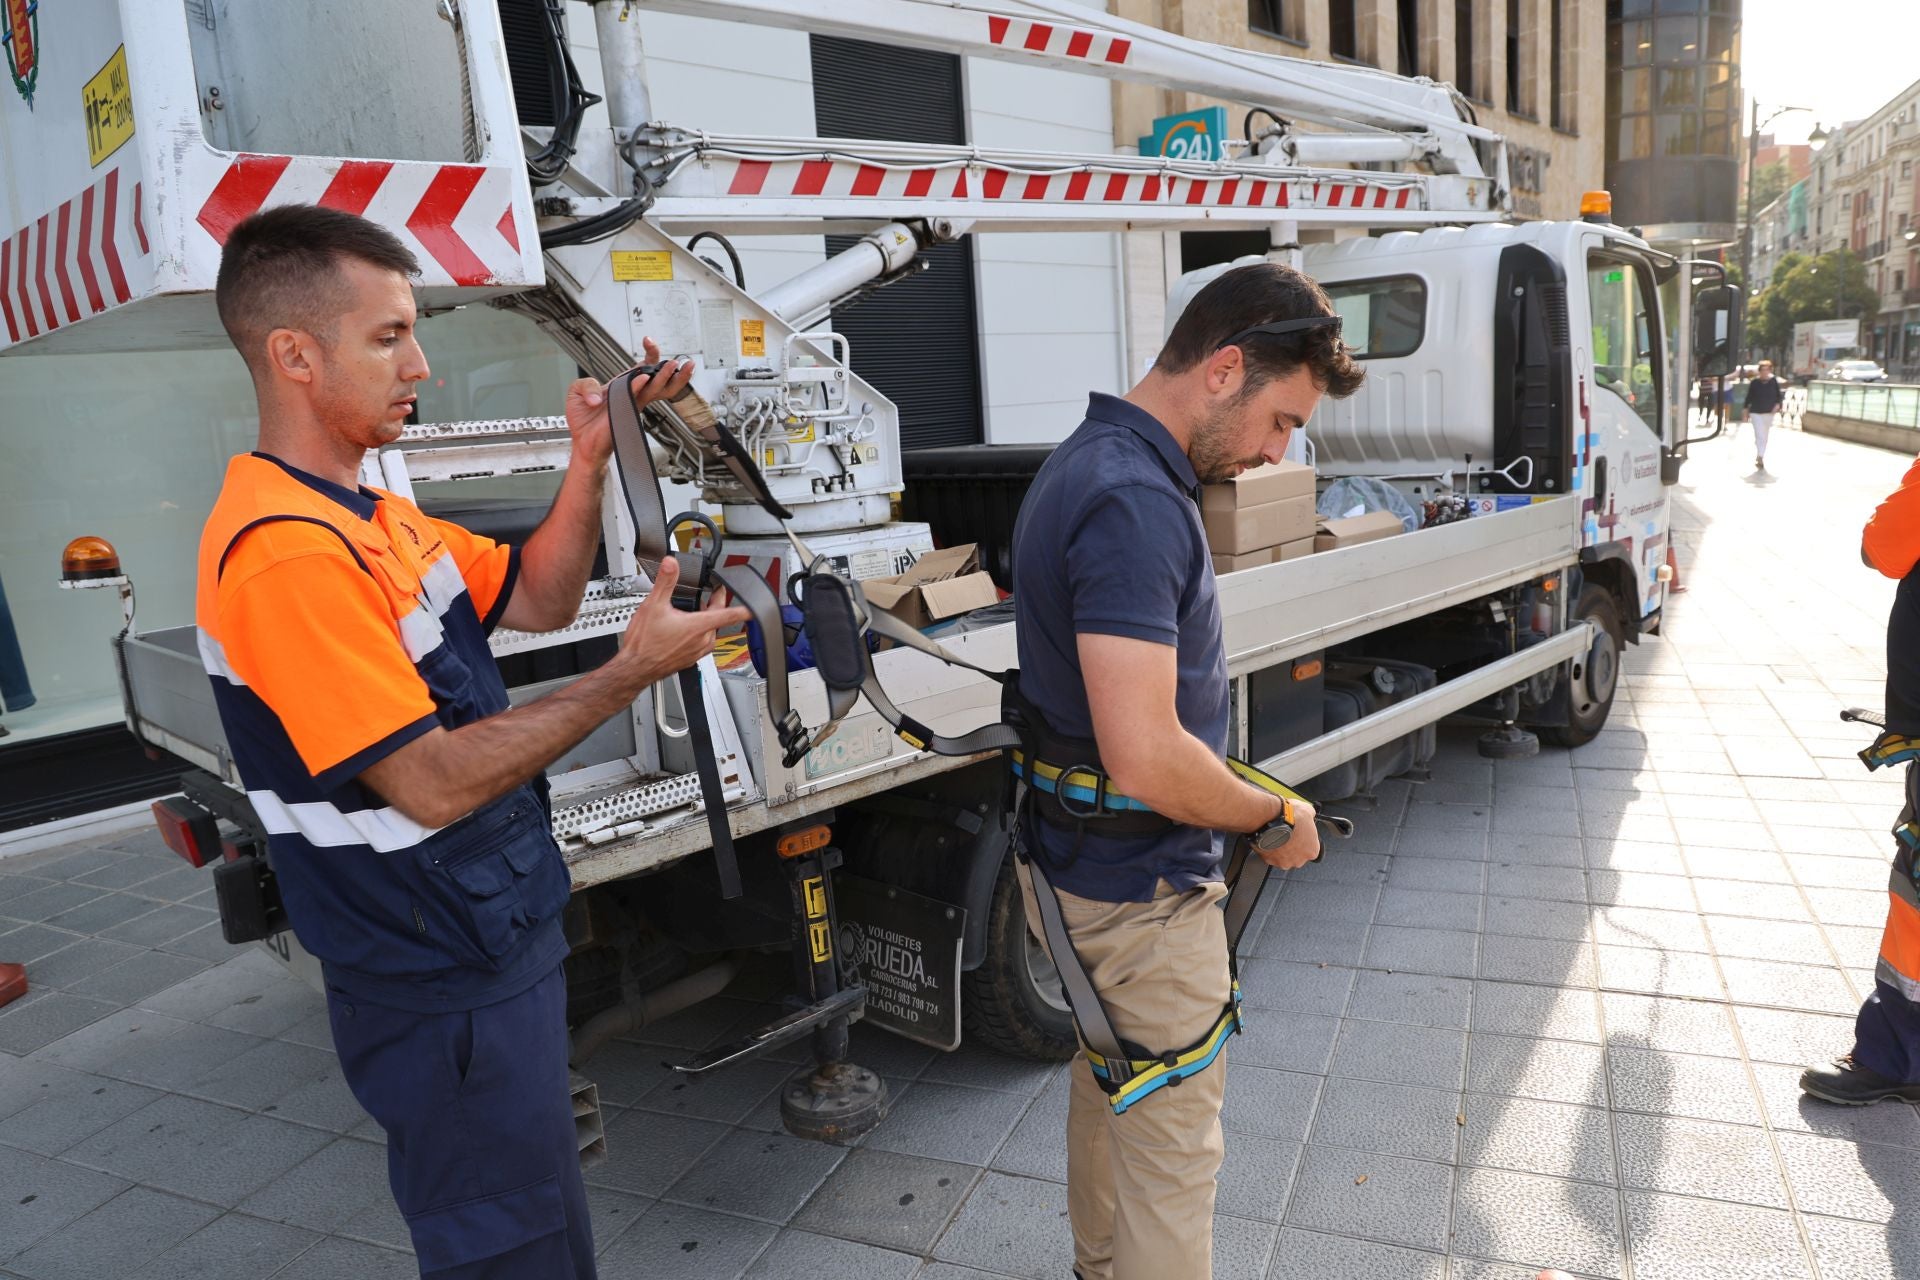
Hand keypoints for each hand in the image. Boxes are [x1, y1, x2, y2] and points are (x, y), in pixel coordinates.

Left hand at [564, 337, 698, 468]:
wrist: (582, 441)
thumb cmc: (584, 420)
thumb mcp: (577, 391)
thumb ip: (587, 384)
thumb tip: (598, 395)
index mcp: (624, 385)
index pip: (644, 367)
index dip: (650, 354)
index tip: (649, 341)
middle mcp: (632, 394)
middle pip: (659, 380)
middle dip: (671, 369)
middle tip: (678, 361)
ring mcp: (631, 404)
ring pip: (656, 389)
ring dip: (665, 377)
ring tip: (673, 366)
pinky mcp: (625, 414)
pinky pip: (635, 397)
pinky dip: (639, 386)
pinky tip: (645, 378)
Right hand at [611, 557, 751, 690]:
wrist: (635, 668)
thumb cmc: (644, 644)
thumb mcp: (653, 605)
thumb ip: (665, 582)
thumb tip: (671, 564)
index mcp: (699, 626)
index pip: (730, 615)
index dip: (745, 608)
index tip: (756, 605)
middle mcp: (702, 640)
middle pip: (719, 619)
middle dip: (717, 605)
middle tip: (712, 593)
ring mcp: (698, 651)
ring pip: (711, 631)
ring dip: (707, 619)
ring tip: (696, 610)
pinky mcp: (691, 659)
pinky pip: (702, 642)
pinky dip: (699, 632)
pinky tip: (686, 628)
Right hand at [1255, 795, 1322, 870]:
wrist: (1272, 817)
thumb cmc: (1291, 816)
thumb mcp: (1308, 810)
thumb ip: (1310, 818)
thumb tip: (1309, 815)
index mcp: (1312, 851)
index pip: (1311, 849)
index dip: (1304, 840)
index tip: (1299, 834)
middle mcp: (1299, 860)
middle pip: (1297, 856)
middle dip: (1292, 847)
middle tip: (1288, 834)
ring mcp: (1284, 862)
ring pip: (1283, 858)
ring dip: (1281, 849)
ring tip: (1276, 836)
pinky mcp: (1269, 861)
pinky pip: (1270, 856)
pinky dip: (1269, 849)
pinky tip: (1269, 839)